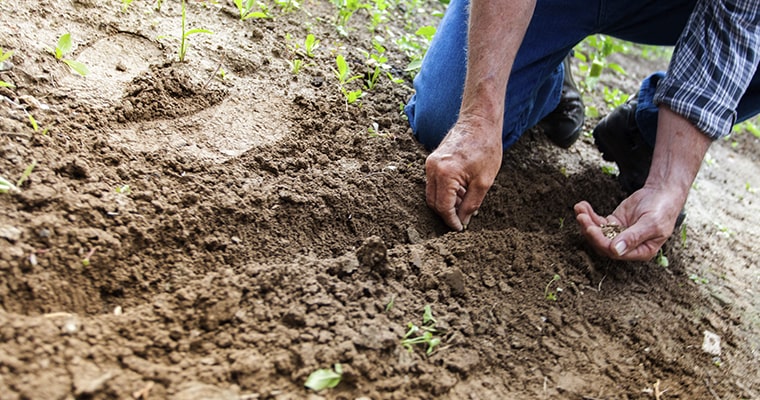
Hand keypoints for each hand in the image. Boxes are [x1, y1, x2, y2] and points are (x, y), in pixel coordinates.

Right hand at [425, 116, 502, 230]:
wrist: (479, 122)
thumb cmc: (485, 148)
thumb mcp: (484, 182)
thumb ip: (471, 204)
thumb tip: (463, 221)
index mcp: (445, 174)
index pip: (443, 207)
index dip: (451, 221)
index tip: (460, 229)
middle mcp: (432, 169)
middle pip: (433, 202)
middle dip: (447, 214)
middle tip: (462, 219)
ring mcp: (430, 163)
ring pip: (432, 193)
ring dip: (446, 203)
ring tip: (466, 203)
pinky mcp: (432, 160)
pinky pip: (434, 183)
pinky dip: (445, 191)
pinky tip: (462, 191)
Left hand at [574, 186, 685, 260]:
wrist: (663, 193)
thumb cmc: (662, 210)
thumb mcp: (651, 224)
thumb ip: (633, 237)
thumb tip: (615, 251)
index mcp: (640, 251)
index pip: (615, 252)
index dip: (601, 241)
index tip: (591, 228)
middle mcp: (628, 246)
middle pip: (602, 244)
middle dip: (590, 230)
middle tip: (581, 217)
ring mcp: (619, 234)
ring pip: (598, 233)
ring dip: (586, 221)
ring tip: (579, 208)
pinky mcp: (614, 223)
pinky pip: (598, 222)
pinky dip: (589, 215)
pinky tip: (582, 205)